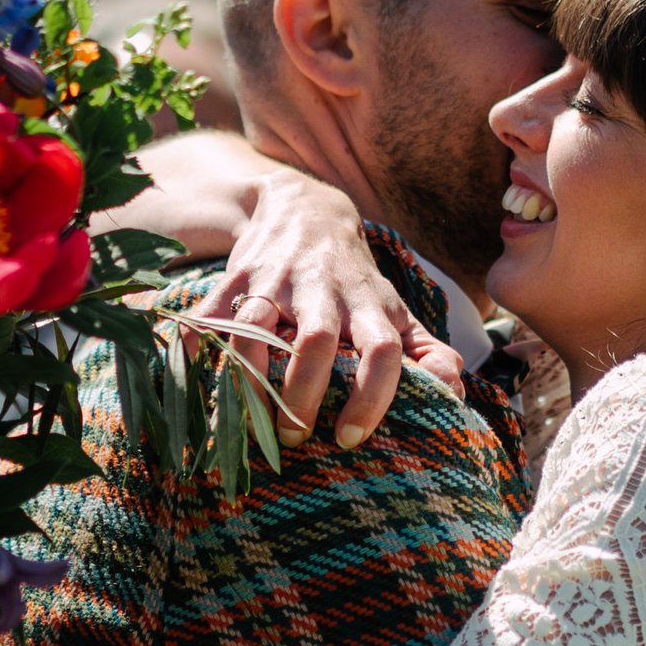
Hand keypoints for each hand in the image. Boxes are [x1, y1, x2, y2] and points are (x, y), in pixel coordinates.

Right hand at [194, 170, 462, 448]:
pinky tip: (191, 372)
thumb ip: (424, 350)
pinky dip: (197, 342)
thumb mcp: (393, 308)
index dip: (372, 395)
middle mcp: (324, 290)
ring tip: (248, 418)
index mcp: (368, 305)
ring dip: (250, 377)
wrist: (304, 208)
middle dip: (303, 395)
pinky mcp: (237, 275)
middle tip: (294, 437)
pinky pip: (211, 311)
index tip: (351, 437)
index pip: (382, 350)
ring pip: (257, 327)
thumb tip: (454, 389)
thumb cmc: (353, 279)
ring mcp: (276, 280)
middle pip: (316, 342)